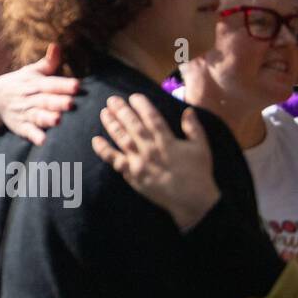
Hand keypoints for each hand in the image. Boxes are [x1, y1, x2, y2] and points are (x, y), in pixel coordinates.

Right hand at [0, 43, 79, 145]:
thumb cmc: (20, 83)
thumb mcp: (31, 71)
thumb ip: (48, 62)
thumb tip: (57, 45)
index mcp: (33, 83)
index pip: (50, 83)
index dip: (63, 85)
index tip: (77, 85)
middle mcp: (28, 97)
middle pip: (44, 100)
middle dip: (57, 102)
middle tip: (71, 104)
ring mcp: (23, 112)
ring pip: (36, 115)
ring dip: (46, 118)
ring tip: (58, 120)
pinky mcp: (20, 126)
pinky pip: (27, 131)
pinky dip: (34, 136)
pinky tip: (42, 141)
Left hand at [91, 95, 219, 230]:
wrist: (192, 201)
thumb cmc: (198, 173)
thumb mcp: (201, 148)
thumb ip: (194, 128)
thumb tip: (188, 110)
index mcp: (167, 141)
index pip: (152, 117)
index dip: (141, 105)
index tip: (134, 96)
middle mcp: (151, 149)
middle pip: (133, 125)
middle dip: (121, 110)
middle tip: (112, 99)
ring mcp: (140, 162)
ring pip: (122, 139)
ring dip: (111, 124)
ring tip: (104, 112)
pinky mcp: (132, 175)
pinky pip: (115, 161)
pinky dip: (104, 150)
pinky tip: (96, 140)